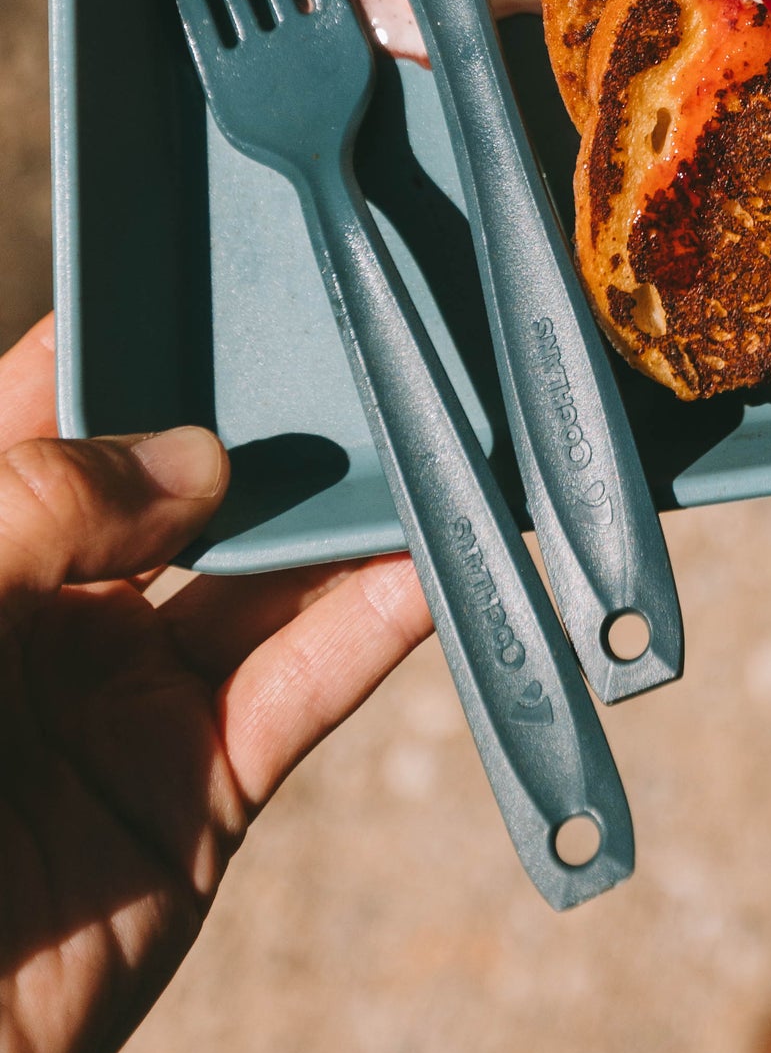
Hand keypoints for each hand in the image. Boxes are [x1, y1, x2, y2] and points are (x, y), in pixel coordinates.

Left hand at [0, 314, 431, 1052]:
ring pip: (267, 574)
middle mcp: (49, 606)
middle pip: (190, 479)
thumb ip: (44, 497)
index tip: (242, 248)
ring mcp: (126, 702)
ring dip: (355, 508)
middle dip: (278, 409)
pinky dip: (382, 622)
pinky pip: (305, 689)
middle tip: (377, 325)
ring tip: (444, 423)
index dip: (149, 326)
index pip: (65, 398)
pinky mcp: (197, 803)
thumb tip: (203, 458)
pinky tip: (436, 557)